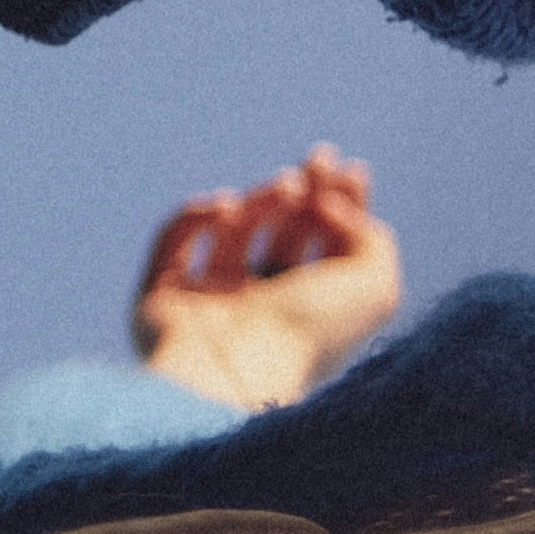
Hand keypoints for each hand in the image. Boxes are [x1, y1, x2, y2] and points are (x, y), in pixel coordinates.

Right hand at [129, 143, 405, 415]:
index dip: (337, 205)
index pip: (321, 249)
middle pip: (279, 235)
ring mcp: (206, 305)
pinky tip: (227, 207)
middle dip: (301, 193)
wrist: (239, 370)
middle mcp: (258, 311)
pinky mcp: (158, 299)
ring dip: (261, 200)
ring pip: (230, 231)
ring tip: (287, 187)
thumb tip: (335, 208)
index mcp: (309, 314)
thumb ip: (372, 239)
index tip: (349, 170)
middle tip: (316, 163)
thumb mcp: (376, 287)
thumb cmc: (311, 332)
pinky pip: (171, 242)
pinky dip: (197, 215)